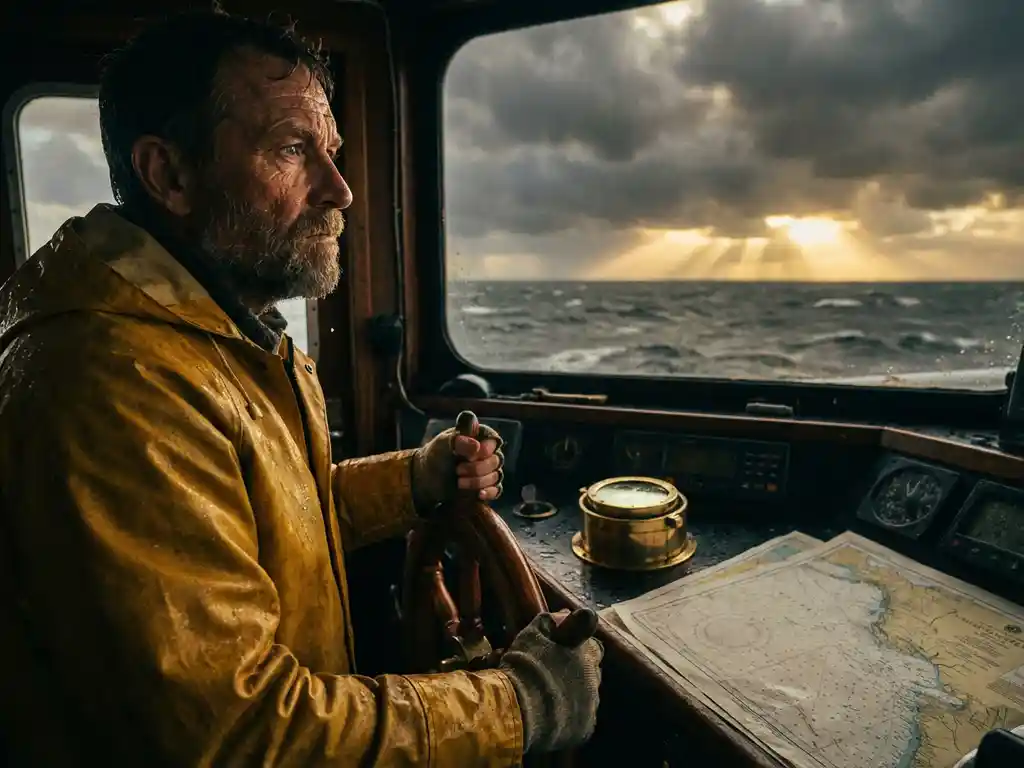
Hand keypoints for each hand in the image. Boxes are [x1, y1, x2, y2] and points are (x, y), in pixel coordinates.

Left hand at [411, 418, 504, 510]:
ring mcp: (488, 469)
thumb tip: (477, 446)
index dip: (485, 450)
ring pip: (495, 476)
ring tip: (459, 482)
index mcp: (479, 436)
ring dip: (478, 481)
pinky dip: (489, 492)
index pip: (493, 441)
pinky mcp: (486, 486)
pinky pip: (496, 490)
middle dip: (477, 468)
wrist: (427, 477)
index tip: (471, 456)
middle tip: (458, 470)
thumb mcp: (443, 444)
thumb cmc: (435, 455)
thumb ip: (459, 441)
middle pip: (495, 460)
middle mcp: (487, 452)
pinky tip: (479, 494)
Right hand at [499, 609, 602, 752]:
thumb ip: (554, 621)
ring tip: (548, 697)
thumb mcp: (535, 633)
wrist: (520, 708)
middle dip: (577, 672)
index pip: (594, 647)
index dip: (578, 648)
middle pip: (591, 672)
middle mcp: (595, 678)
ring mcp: (592, 705)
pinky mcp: (585, 728)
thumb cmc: (526, 666)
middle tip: (552, 676)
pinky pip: (580, 720)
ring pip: (586, 696)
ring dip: (572, 694)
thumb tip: (566, 613)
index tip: (563, 653)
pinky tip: (550, 716)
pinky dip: (568, 717)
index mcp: (588, 652)